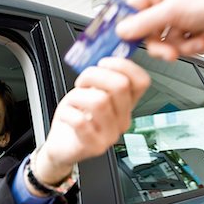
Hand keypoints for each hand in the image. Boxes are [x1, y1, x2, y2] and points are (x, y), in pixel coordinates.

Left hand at [30, 58, 149, 187]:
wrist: (62, 147)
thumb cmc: (75, 118)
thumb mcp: (89, 93)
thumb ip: (99, 78)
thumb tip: (104, 56)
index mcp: (125, 104)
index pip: (141, 81)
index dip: (123, 65)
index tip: (104, 62)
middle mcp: (122, 120)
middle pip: (120, 86)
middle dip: (94, 75)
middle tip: (82, 82)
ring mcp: (110, 135)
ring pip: (99, 101)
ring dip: (78, 96)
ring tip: (73, 101)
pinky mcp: (94, 146)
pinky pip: (81, 121)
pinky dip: (67, 113)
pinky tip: (66, 115)